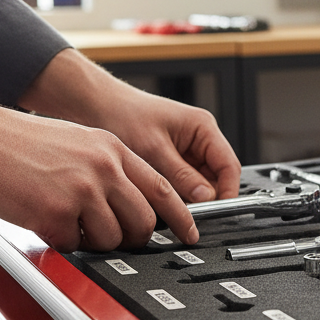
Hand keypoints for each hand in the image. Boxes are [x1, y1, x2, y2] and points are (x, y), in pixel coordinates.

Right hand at [0, 75, 199, 251]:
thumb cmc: (19, 142)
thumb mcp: (79, 140)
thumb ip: (109, 167)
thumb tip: (133, 202)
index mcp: (113, 150)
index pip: (162, 189)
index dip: (181, 217)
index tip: (190, 234)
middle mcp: (104, 169)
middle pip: (143, 222)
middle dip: (134, 239)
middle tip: (117, 239)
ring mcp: (81, 192)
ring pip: (112, 239)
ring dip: (94, 241)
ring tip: (69, 222)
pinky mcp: (56, 214)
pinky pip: (74, 246)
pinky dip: (62, 241)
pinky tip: (45, 219)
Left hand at [19, 48, 241, 204]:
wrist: (91, 106)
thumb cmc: (120, 114)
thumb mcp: (153, 148)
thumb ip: (181, 175)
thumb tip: (205, 198)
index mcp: (202, 128)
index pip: (229, 166)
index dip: (228, 192)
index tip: (217, 212)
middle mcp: (197, 140)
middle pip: (215, 179)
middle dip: (203, 198)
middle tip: (186, 213)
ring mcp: (184, 152)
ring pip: (197, 185)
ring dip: (185, 197)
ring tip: (164, 202)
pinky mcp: (169, 162)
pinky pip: (180, 185)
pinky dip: (171, 195)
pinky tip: (156, 198)